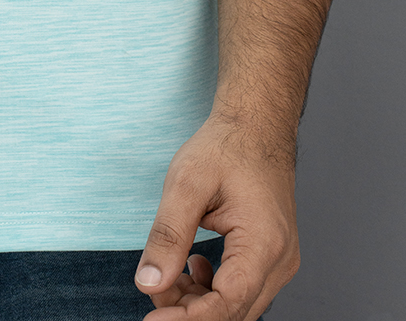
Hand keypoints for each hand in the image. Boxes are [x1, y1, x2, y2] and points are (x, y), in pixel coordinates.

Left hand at [133, 114, 299, 318]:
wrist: (256, 127)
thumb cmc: (225, 148)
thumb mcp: (186, 183)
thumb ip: (168, 235)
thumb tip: (149, 283)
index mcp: (263, 244)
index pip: (227, 304)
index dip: (188, 319)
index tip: (151, 320)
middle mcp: (280, 261)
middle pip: (233, 312)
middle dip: (189, 310)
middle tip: (154, 287)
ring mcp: (279, 261)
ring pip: (238, 305)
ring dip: (200, 300)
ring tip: (170, 271)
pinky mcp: (271, 257)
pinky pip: (242, 289)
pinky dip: (213, 288)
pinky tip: (193, 264)